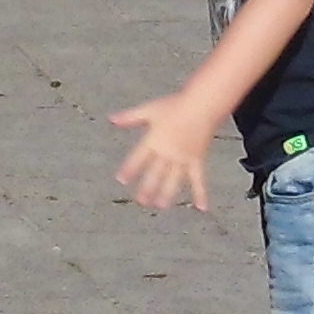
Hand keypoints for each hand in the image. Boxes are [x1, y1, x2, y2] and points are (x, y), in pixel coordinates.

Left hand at [107, 94, 218, 212]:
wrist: (201, 105)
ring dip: (167, 194)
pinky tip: (202, 208)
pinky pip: (199, 180)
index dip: (129, 169)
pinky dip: (200, 194)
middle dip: (147, 188)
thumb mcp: (149, 110)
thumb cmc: (175, 105)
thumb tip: (111, 119)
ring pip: (173, 180)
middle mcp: (167, 152)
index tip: (121, 180)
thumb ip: (130, 117)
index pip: (138, 158)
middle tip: (141, 201)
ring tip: (160, 205)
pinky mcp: (197, 160)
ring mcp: (182, 158)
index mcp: (154, 140)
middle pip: (155, 173)